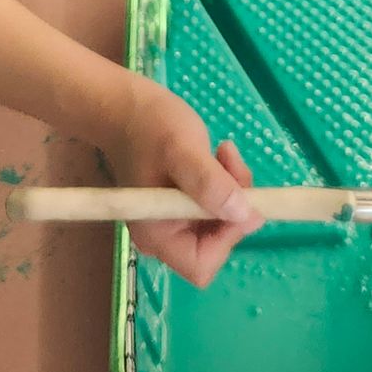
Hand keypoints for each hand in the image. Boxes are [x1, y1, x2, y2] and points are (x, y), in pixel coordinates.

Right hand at [107, 77, 254, 285]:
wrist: (127, 106)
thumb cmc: (149, 127)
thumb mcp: (182, 150)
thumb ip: (210, 184)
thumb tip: (244, 214)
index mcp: (157, 236)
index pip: (201, 266)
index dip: (227, 238)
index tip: (237, 199)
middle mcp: (165, 237)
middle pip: (216, 244)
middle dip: (234, 207)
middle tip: (231, 165)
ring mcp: (174, 221)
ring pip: (222, 222)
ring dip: (233, 189)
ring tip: (224, 152)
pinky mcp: (184, 205)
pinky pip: (218, 205)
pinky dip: (227, 182)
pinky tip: (219, 154)